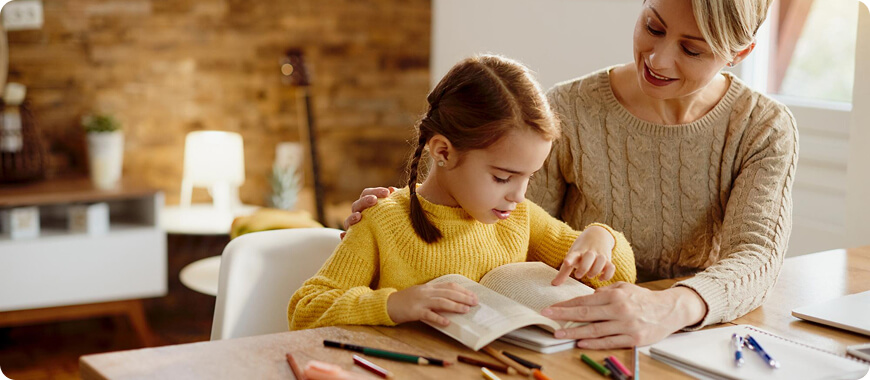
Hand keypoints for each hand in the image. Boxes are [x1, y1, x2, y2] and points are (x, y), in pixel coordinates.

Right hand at [341, 187, 395, 238]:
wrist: (389, 243)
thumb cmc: (392, 222)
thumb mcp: (395, 211)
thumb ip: (394, 200)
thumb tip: (392, 189)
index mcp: (368, 205)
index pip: (367, 194)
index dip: (376, 191)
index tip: (388, 192)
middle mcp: (359, 214)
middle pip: (357, 204)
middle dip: (365, 201)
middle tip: (374, 200)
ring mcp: (355, 227)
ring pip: (348, 221)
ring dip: (352, 217)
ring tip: (358, 216)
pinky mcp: (354, 240)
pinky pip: (345, 238)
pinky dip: (344, 236)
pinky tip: (344, 235)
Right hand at [387, 282, 478, 325]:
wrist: (388, 304)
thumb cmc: (406, 300)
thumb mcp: (421, 294)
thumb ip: (435, 295)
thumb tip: (452, 300)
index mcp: (429, 287)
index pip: (449, 286)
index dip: (462, 290)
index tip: (473, 295)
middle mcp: (426, 292)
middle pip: (448, 293)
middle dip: (463, 297)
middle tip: (475, 302)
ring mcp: (420, 301)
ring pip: (441, 302)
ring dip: (455, 306)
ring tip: (466, 310)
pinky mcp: (414, 311)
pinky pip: (428, 315)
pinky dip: (438, 318)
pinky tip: (447, 322)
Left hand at [541, 283, 706, 347]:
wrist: (669, 310)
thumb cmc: (643, 299)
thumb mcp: (624, 288)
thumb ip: (605, 292)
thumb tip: (587, 296)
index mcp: (615, 295)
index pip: (585, 300)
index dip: (566, 304)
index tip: (551, 307)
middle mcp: (619, 309)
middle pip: (585, 314)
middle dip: (563, 316)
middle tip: (547, 317)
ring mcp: (626, 325)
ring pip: (594, 330)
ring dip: (574, 332)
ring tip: (559, 333)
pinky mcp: (633, 339)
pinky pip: (609, 342)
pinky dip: (593, 343)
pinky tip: (580, 343)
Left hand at [552, 225, 615, 284]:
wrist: (597, 235)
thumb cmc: (581, 250)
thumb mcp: (572, 257)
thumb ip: (564, 272)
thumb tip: (553, 284)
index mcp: (578, 252)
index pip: (573, 254)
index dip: (570, 258)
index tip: (566, 262)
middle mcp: (590, 252)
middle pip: (589, 256)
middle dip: (584, 267)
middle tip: (578, 275)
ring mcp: (600, 255)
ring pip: (601, 260)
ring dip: (596, 269)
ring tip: (590, 276)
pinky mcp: (608, 260)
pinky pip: (611, 267)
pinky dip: (608, 274)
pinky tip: (601, 278)